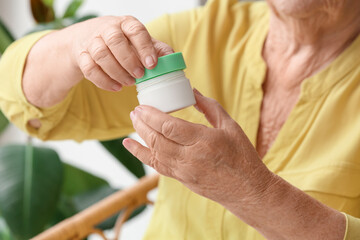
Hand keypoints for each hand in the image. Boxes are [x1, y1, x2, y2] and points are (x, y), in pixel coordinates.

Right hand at [68, 16, 173, 90]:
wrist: (88, 39)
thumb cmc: (122, 42)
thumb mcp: (139, 41)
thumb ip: (156, 50)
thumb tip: (174, 61)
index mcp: (126, 24)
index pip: (135, 30)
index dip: (144, 47)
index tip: (152, 64)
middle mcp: (107, 29)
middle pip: (114, 41)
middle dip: (128, 60)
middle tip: (139, 75)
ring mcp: (92, 41)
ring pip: (100, 55)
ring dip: (116, 72)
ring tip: (128, 83)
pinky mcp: (81, 55)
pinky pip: (89, 69)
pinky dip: (103, 80)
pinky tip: (116, 87)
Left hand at [123, 89, 273, 205]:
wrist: (247, 190)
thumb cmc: (242, 156)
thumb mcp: (231, 126)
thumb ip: (210, 107)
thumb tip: (192, 92)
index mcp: (204, 141)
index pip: (169, 127)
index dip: (151, 116)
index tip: (142, 106)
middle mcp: (190, 157)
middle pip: (157, 139)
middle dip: (142, 123)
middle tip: (135, 111)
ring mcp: (184, 171)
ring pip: (154, 153)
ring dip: (140, 137)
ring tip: (134, 122)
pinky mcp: (182, 179)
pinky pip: (157, 166)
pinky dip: (141, 155)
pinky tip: (131, 145)